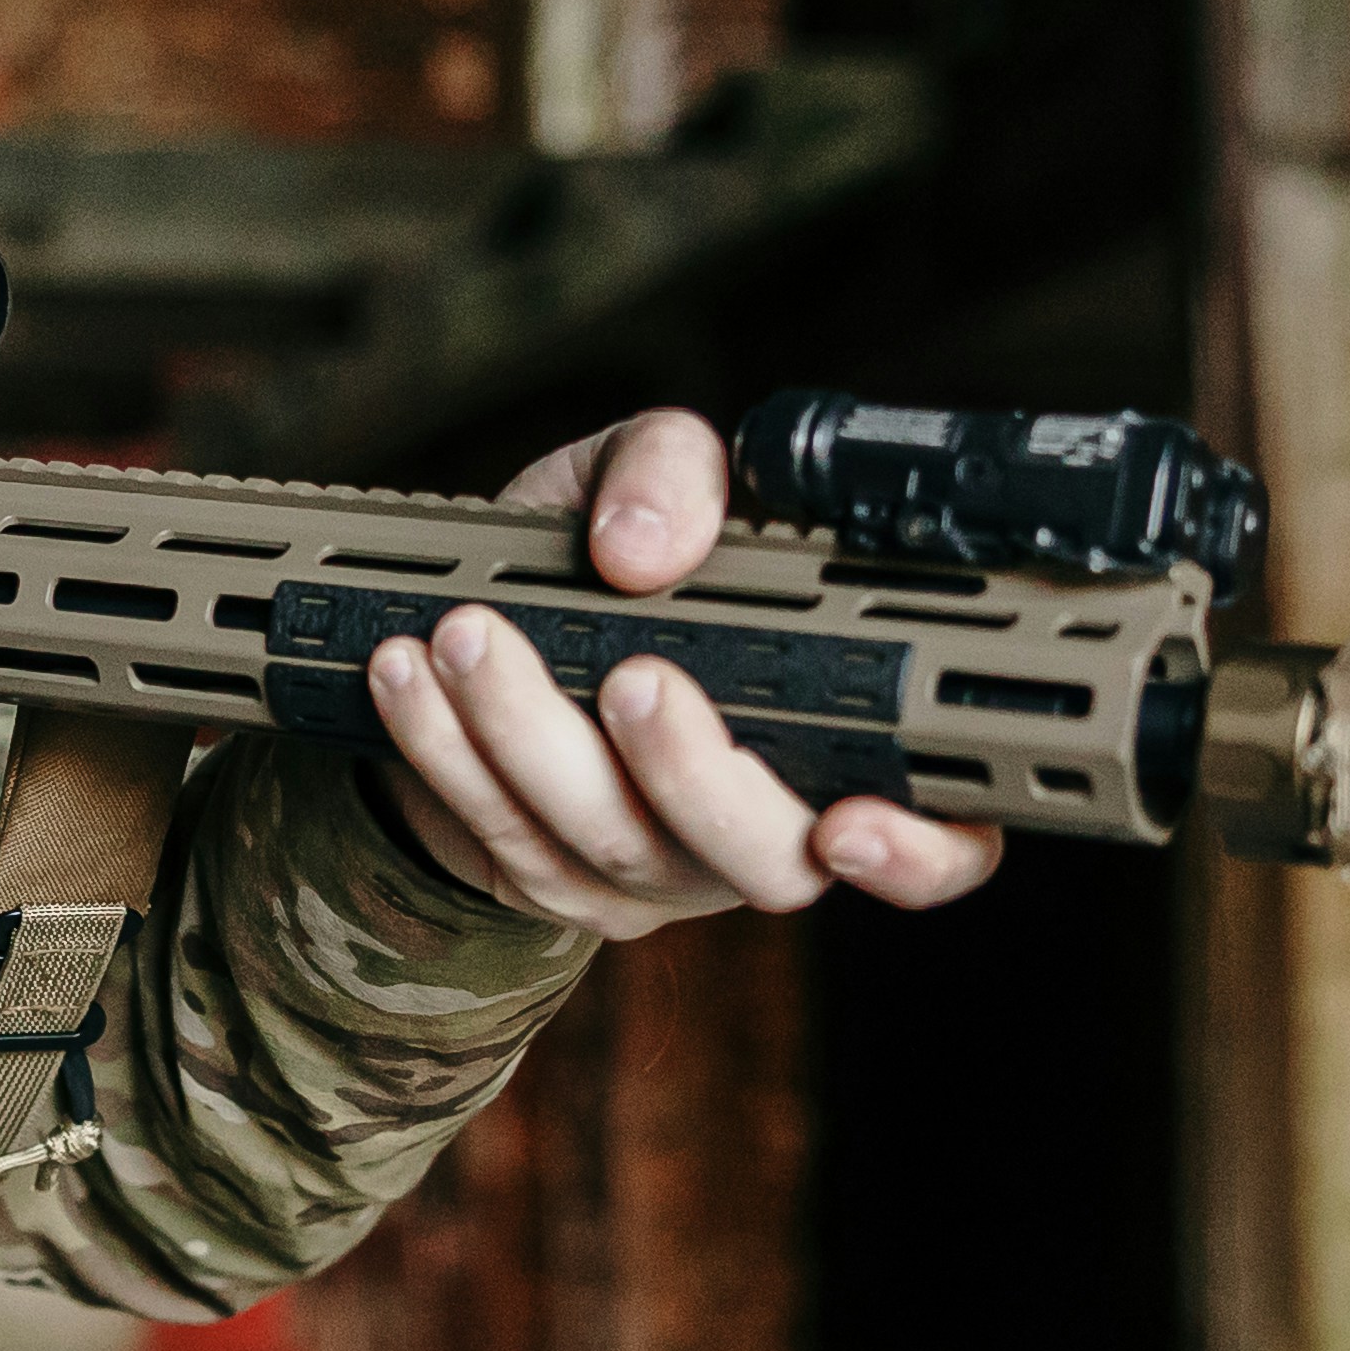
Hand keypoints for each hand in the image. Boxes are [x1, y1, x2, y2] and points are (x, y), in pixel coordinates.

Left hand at [368, 408, 1004, 938]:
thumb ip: (674, 468)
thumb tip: (649, 546)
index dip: (917, 854)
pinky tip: (406, 670)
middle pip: (761, 858)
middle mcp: (765, 825)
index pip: (943, 839)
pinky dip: (443, 747)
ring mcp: (656, 874)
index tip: (852, 822)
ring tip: (466, 635)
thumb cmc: (607, 562)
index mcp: (847, 743)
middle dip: (691, 771)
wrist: (479, 630)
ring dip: (527, 735)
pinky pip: (499, 833)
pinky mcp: (550, 881)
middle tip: (632, 677)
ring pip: (611, 840)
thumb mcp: (652, 477)